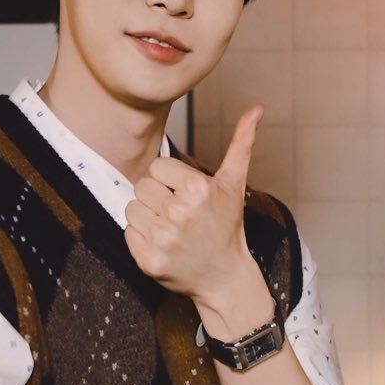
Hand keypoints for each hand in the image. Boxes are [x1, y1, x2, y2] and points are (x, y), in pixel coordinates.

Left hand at [126, 106, 262, 302]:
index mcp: (197, 188)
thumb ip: (241, 143)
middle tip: (179, 214)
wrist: (224, 277)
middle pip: (142, 186)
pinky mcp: (148, 260)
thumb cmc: (226, 226)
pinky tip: (163, 244)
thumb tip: (256, 108)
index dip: (170, 180)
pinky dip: (141, 238)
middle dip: (158, 197)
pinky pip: (127, 233)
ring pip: (131, 208)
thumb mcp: (234, 183)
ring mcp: (163, 239)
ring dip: (147, 217)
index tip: (186, 195)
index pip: (157, 167)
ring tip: (170, 228)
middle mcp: (179, 213)